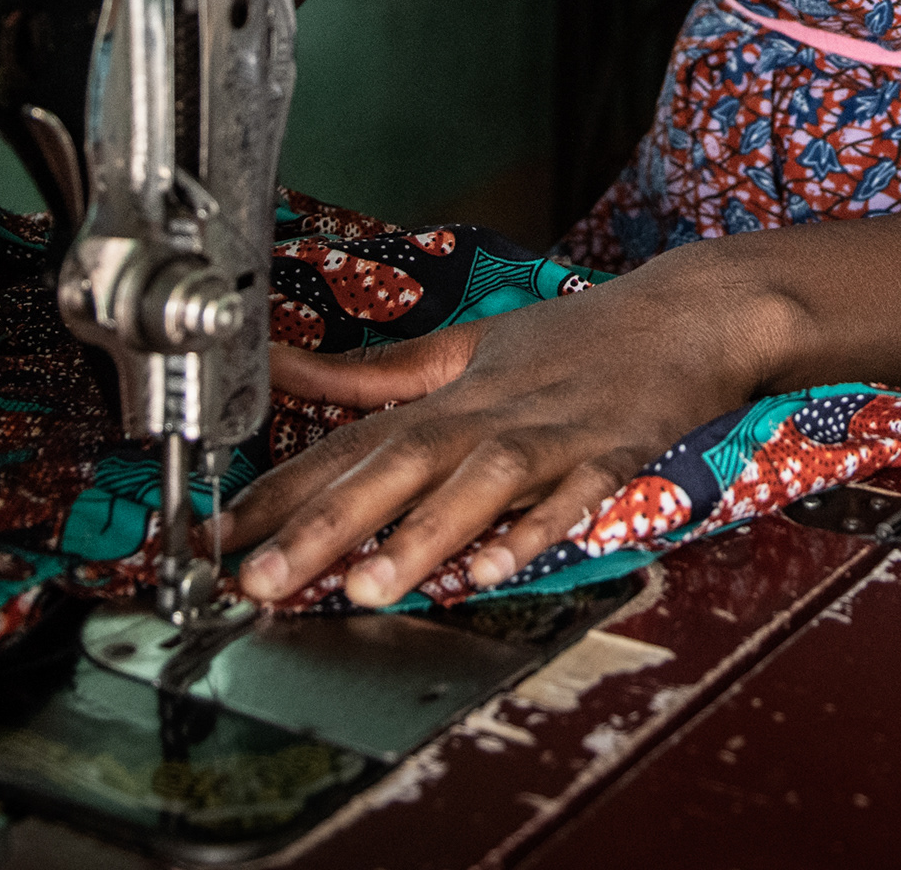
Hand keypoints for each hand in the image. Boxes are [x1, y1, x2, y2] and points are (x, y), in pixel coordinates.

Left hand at [220, 265, 774, 608]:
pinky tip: (494, 571)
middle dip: (322, 528)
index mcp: (446, 398)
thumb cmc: (575, 340)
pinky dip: (530, 535)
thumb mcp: (465, 348)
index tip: (211, 540)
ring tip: (369, 587)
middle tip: (261, 582)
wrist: (688, 313)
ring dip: (420, 535)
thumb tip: (286, 370)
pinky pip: (566, 502)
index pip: (344, 448)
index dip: (275, 495)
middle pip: (394, 467)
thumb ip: (373, 375)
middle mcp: (486, 416)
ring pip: (474, 486)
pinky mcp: (609, 456)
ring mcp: (549, 436)